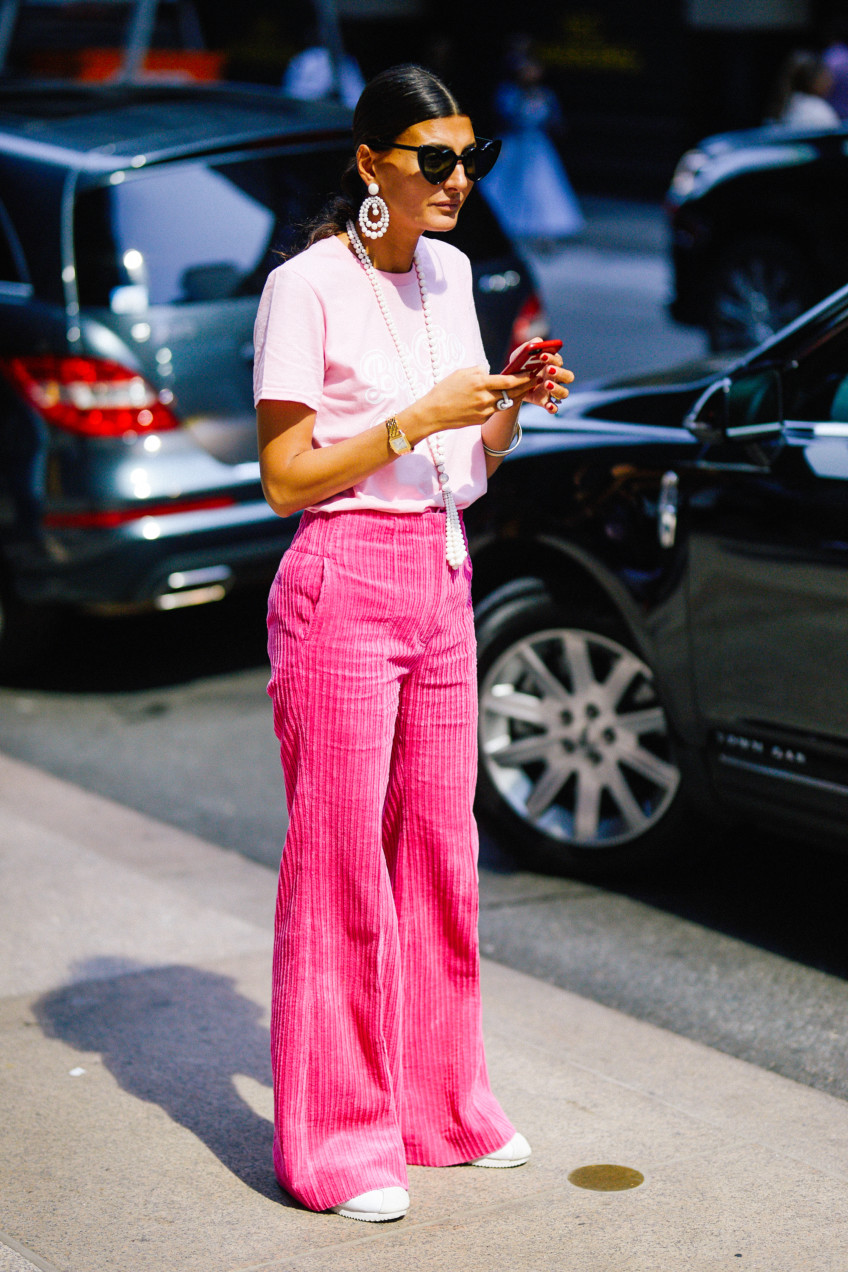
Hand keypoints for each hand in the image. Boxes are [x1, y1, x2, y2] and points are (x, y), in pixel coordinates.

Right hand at [410, 365, 536, 433]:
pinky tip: (504, 398)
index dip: (524, 377)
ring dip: (517, 395)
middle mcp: (485, 398)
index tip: (533, 372)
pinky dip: (501, 403)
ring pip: (507, 403)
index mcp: (480, 383)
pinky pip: (496, 410)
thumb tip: (490, 372)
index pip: (509, 380)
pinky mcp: (482, 420)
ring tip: (524, 388)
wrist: (433, 413)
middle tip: (536, 380)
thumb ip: (479, 371)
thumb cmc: (445, 390)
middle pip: (513, 393)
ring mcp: (485, 411)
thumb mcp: (461, 373)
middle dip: (526, 386)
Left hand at [520, 344, 574, 415]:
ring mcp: (552, 392)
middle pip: (568, 376)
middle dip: (560, 373)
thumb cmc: (518, 367)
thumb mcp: (519, 356)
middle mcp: (556, 378)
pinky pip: (555, 408)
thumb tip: (539, 342)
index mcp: (552, 365)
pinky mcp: (545, 402)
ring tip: (546, 385)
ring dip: (558, 388)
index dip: (553, 358)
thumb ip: (528, 347)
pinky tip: (548, 405)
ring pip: (564, 392)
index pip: (559, 361)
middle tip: (548, 370)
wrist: (509, 386)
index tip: (542, 356)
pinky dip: (553, 407)